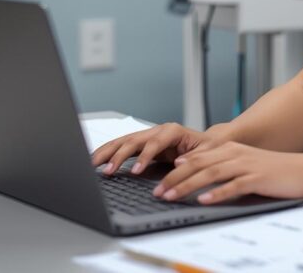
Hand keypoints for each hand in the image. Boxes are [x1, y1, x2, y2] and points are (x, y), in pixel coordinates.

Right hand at [90, 122, 218, 175]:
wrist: (209, 140)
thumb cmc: (209, 146)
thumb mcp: (207, 152)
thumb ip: (195, 157)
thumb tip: (180, 163)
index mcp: (172, 130)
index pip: (155, 143)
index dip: (144, 156)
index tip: (135, 171)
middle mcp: (157, 130)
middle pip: (133, 140)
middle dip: (118, 155)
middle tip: (107, 171)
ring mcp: (148, 136)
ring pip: (123, 141)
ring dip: (108, 152)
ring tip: (93, 165)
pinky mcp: (143, 144)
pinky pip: (122, 147)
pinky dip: (109, 153)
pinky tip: (97, 161)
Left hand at [152, 141, 302, 204]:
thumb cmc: (276, 171)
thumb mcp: (247, 164)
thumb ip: (225, 168)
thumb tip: (201, 179)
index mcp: (231, 149)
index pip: (197, 157)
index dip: (176, 169)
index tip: (159, 180)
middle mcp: (236, 154)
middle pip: (198, 164)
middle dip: (174, 178)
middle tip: (157, 192)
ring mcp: (246, 165)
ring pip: (210, 173)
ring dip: (187, 186)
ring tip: (171, 196)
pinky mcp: (257, 178)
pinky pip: (233, 186)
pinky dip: (217, 193)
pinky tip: (204, 200)